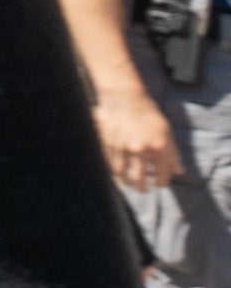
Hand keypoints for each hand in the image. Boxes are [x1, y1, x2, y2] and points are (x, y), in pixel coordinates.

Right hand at [105, 82, 187, 196]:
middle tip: (143, 190)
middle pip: (140, 177)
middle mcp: (141, 148)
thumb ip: (173, 153)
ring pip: (123, 173)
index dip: (161, 182)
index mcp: (159, 146)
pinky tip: (118, 174)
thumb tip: (179, 172)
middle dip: (142, 187)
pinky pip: (111, 163)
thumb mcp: (166, 132)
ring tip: (129, 185)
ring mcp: (123, 146)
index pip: (161, 173)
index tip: (159, 185)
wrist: (124, 97)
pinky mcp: (108, 143)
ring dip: (127, 182)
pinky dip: (115, 171)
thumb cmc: (148, 113)